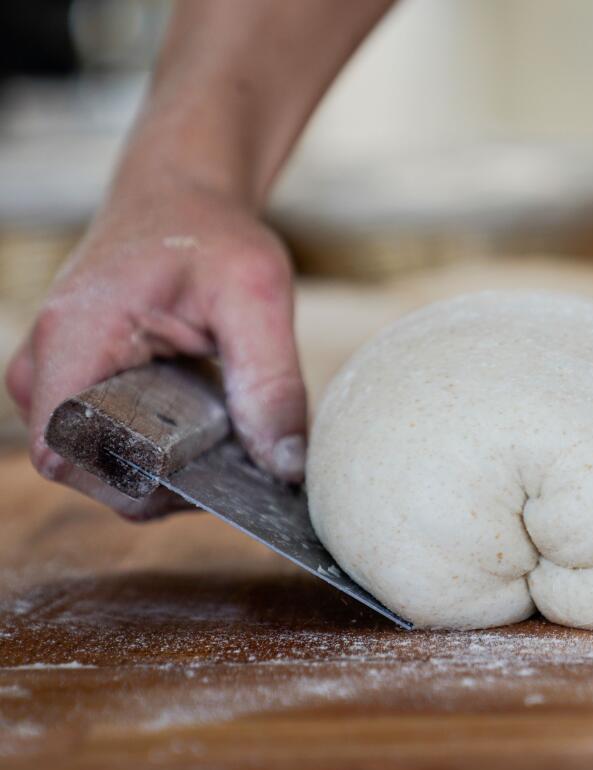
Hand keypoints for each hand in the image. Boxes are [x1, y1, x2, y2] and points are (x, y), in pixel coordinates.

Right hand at [5, 170, 306, 518]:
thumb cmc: (211, 236)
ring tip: (222, 424)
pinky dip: (160, 452)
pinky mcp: (71, 390)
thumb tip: (286, 467)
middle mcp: (42, 368)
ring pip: (101, 470)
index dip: (143, 484)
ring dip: (167, 468)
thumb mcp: (258, 297)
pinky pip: (107, 450)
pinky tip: (206, 425)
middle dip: (168, 479)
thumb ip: (272, 383)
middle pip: (91, 473)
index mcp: (73, 338)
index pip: (72, 454)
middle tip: (233, 444)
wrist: (180, 199)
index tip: (212, 470)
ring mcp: (51, 383)